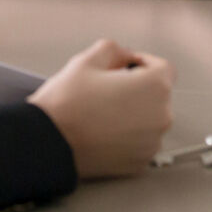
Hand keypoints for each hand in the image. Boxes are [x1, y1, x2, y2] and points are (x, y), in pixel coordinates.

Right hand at [28, 39, 173, 177]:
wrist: (48, 143)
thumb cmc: (66, 105)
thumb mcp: (87, 60)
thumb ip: (114, 49)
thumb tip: (123, 54)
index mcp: (154, 87)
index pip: (164, 68)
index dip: (144, 62)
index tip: (129, 65)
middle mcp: (160, 116)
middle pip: (157, 94)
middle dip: (138, 88)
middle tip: (109, 88)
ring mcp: (151, 143)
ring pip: (149, 119)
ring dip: (133, 112)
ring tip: (103, 110)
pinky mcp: (139, 162)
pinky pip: (141, 141)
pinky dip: (128, 135)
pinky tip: (104, 129)